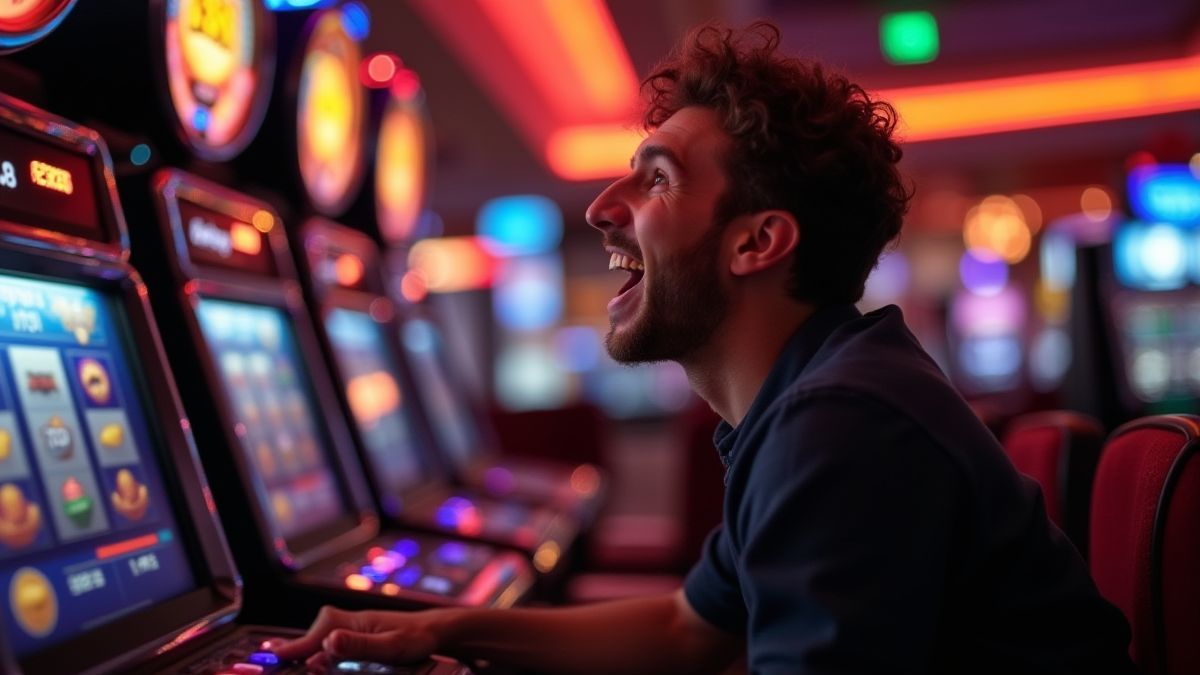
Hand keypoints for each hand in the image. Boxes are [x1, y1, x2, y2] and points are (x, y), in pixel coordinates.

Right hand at [270, 606, 442, 669]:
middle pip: (313, 637)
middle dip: (295, 650)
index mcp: (353, 622)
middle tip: (271, 660)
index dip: (293, 648)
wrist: (435, 630)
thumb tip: (329, 641)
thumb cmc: (417, 637)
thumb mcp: (390, 646)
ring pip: (321, 642)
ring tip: (286, 660)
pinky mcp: (358, 639)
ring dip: (307, 653)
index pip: (315, 635)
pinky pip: (332, 646)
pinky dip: (320, 654)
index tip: (272, 656)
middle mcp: (349, 624)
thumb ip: (360, 646)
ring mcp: (353, 631)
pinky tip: (315, 661)